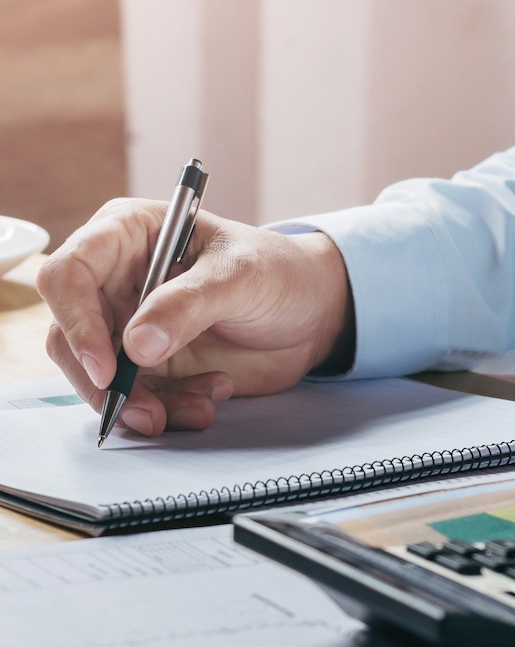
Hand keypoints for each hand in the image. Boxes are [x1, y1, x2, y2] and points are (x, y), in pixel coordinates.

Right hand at [38, 198, 354, 435]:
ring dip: (142, 404)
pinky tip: (211, 399)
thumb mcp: (241, 277)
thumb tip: (137, 345)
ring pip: (101, 377)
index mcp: (128, 234)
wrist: (314, 311)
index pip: (69, 274)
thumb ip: (189, 306)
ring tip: (199, 409)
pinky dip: (169, 410)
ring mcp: (131, 326)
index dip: (77, 321)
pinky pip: (138, 398)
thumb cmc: (278, 272)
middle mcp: (117, 281)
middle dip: (105, 383)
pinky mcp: (152, 365)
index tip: (109, 367)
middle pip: (70, 335)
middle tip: (148, 412)